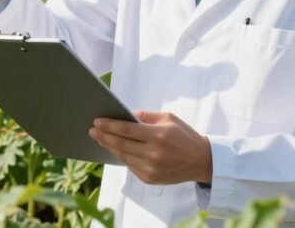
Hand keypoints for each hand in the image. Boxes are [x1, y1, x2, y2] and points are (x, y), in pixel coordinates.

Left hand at [89, 111, 212, 184]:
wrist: (202, 161)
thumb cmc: (184, 136)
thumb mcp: (169, 118)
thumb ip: (146, 116)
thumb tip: (126, 115)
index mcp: (157, 136)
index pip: (126, 130)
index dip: (109, 125)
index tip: (96, 122)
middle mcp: (153, 153)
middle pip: (121, 144)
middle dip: (104, 136)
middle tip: (92, 131)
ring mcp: (151, 168)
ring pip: (123, 156)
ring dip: (109, 147)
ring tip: (100, 139)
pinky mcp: (150, 179)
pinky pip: (130, 166)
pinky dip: (122, 157)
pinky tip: (115, 149)